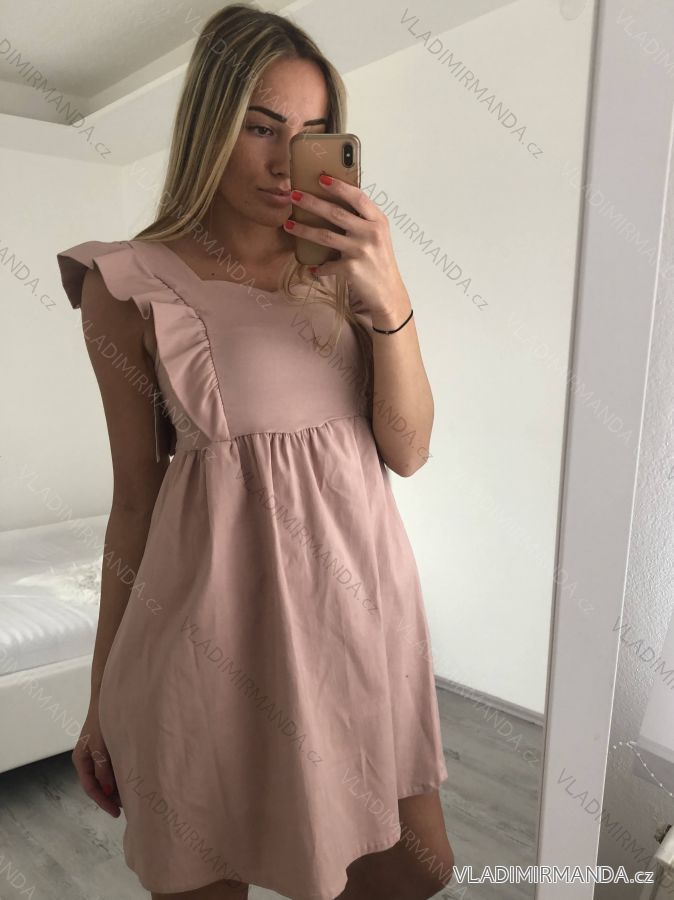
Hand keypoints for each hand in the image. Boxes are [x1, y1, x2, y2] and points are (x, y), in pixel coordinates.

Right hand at [71, 702, 120, 816]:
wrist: (108, 697)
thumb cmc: (102, 720)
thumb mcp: (101, 746)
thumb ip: (103, 768)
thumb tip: (108, 791)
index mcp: (80, 760)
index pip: (90, 787)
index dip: (104, 802)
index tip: (116, 813)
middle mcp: (87, 759)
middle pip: (97, 785)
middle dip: (110, 798)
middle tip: (127, 809)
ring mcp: (95, 754)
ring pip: (104, 777)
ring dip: (115, 788)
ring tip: (131, 798)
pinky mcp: (106, 748)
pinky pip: (110, 768)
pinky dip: (118, 776)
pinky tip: (130, 780)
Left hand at [285, 174, 411, 322]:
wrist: (388, 292)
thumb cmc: (380, 261)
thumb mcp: (378, 236)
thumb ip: (363, 221)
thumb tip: (334, 204)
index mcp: (378, 221)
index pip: (357, 197)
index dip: (338, 186)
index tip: (321, 178)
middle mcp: (370, 233)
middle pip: (335, 213)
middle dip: (312, 202)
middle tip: (294, 195)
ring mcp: (360, 251)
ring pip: (325, 236)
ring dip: (304, 230)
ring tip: (289, 225)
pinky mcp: (351, 268)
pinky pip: (327, 264)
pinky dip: (318, 267)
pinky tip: (312, 268)